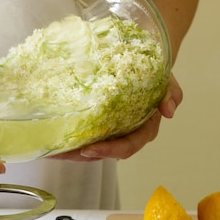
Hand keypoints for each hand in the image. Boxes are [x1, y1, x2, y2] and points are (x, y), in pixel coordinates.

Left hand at [48, 73, 182, 161]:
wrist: (143, 63)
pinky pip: (82, 138)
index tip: (90, 149)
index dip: (109, 151)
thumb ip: (171, 93)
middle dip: (81, 156)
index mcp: (143, 130)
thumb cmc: (155, 74)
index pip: (127, 147)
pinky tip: (49, 141)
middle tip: (61, 152)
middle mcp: (125, 135)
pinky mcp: (97, 127)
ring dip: (69, 153)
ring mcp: (110, 133)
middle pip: (103, 153)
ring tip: (49, 151)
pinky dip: (67, 141)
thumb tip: (169, 111)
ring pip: (89, 150)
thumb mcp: (166, 79)